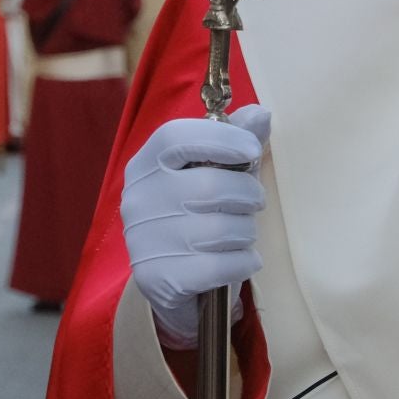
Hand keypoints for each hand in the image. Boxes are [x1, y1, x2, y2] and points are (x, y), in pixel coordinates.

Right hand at [121, 106, 271, 349]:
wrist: (172, 285)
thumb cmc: (197, 219)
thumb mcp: (215, 175)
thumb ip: (236, 144)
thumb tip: (261, 113)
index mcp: (146, 165)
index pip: (176, 137)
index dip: (221, 139)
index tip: (252, 149)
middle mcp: (138, 199)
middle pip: (210, 185)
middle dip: (248, 194)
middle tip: (255, 202)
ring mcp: (144, 240)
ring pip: (221, 229)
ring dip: (246, 232)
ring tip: (242, 234)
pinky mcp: (157, 277)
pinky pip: (221, 264)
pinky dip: (244, 262)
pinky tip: (242, 260)